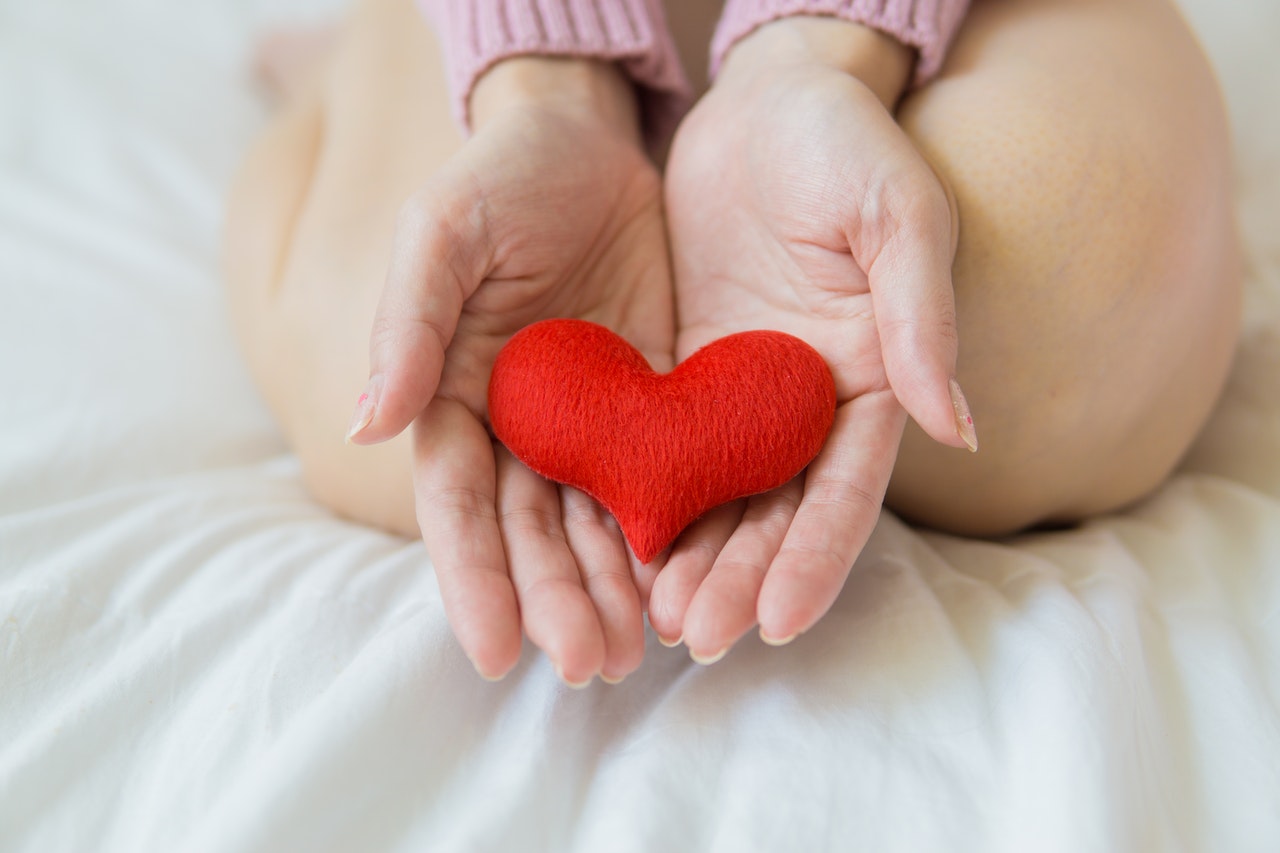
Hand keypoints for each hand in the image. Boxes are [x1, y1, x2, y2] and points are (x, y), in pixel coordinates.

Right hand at [348, 58, 674, 684]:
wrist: (587, 142)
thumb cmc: (499, 180)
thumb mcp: (442, 234)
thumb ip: (409, 324)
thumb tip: (367, 424)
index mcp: (454, 397)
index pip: (458, 505)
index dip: (473, 579)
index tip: (498, 652)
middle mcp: (517, 427)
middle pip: (531, 532)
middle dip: (555, 600)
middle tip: (589, 665)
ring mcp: (587, 422)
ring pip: (594, 524)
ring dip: (611, 589)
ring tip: (637, 652)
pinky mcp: (652, 405)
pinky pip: (660, 479)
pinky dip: (668, 533)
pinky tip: (685, 581)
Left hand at [652, 18, 974, 660]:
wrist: (766, 101)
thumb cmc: (846, 143)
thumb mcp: (896, 215)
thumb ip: (922, 317)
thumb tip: (959, 428)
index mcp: (871, 380)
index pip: (847, 489)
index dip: (816, 557)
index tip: (779, 622)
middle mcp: (808, 404)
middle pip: (777, 512)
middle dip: (740, 577)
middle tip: (696, 637)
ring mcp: (745, 395)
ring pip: (719, 496)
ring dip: (691, 559)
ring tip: (654, 619)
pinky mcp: (688, 374)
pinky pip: (665, 447)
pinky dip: (647, 498)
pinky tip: (617, 547)